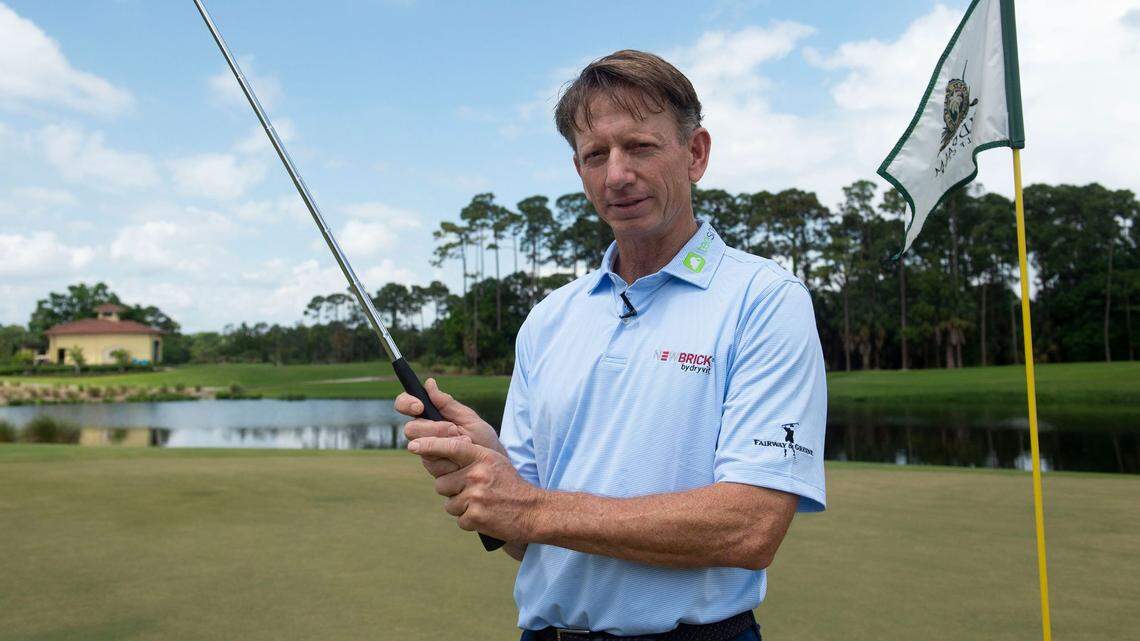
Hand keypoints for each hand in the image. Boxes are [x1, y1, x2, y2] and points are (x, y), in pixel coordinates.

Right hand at [395, 377, 504, 476]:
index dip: (407, 403)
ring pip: (420, 447)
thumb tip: (429, 383)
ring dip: (444, 444)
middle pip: (411, 429)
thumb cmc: (482, 438)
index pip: (405, 404)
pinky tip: (462, 458)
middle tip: (453, 429)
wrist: (492, 465)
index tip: (419, 406)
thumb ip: (448, 404)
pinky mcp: (432, 467)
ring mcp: (426, 451)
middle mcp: (424, 433)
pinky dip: (449, 460)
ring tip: (465, 442)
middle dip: (433, 429)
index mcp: (430, 415)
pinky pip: (432, 464)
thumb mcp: (468, 418)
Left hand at [408, 436, 541, 542]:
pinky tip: (485, 515)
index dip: (430, 445)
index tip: (412, 445)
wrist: (533, 511)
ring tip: (482, 503)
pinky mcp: (476, 517)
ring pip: (449, 503)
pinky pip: (459, 519)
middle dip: (451, 489)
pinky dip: (469, 520)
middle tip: (472, 491)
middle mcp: (477, 474)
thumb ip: (470, 456)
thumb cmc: (510, 484)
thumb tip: (438, 456)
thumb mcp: (494, 462)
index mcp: (482, 457)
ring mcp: (476, 497)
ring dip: (461, 506)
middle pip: (442, 482)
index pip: (451, 447)